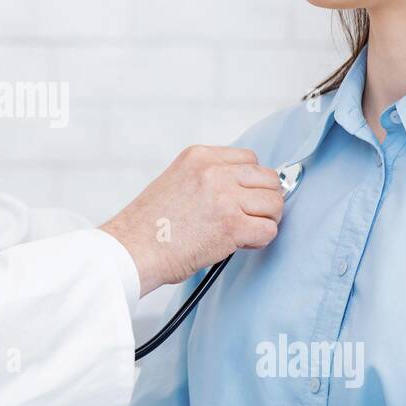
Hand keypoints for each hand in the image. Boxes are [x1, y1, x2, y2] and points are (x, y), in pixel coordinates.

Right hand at [100, 146, 283, 295]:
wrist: (131, 249)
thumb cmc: (149, 225)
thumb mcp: (177, 181)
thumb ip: (208, 177)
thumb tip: (243, 189)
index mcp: (199, 156)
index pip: (250, 159)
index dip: (251, 182)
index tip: (243, 198)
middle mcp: (214, 171)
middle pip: (268, 178)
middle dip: (264, 200)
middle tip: (248, 217)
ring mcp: (225, 197)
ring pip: (274, 204)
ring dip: (264, 220)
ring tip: (244, 233)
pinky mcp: (232, 225)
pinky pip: (268, 230)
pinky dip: (260, 241)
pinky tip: (242, 244)